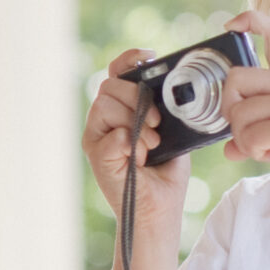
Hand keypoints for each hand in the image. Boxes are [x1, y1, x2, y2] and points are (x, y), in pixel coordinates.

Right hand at [83, 49, 188, 233]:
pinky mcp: (97, 157)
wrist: (159, 211)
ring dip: (135, 121)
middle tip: (158, 122)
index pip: (116, 73)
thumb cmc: (165, 174)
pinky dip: (132, 144)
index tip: (149, 58)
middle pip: (109, 85)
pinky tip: (141, 158)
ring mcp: (97, 139)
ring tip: (151, 144)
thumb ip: (164, 109)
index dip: (129, 60)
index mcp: (120, 110)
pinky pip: (112, 135)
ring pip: (105, 105)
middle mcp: (103, 122)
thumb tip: (172, 86)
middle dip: (137, 97)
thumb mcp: (172, 133)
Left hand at [220, 12, 269, 213]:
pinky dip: (252, 151)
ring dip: (243, 138)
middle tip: (249, 131)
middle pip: (234, 79)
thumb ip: (251, 129)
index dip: (250, 21)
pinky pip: (248, 136)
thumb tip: (227, 147)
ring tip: (268, 147)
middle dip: (230, 110)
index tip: (231, 25)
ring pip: (238, 113)